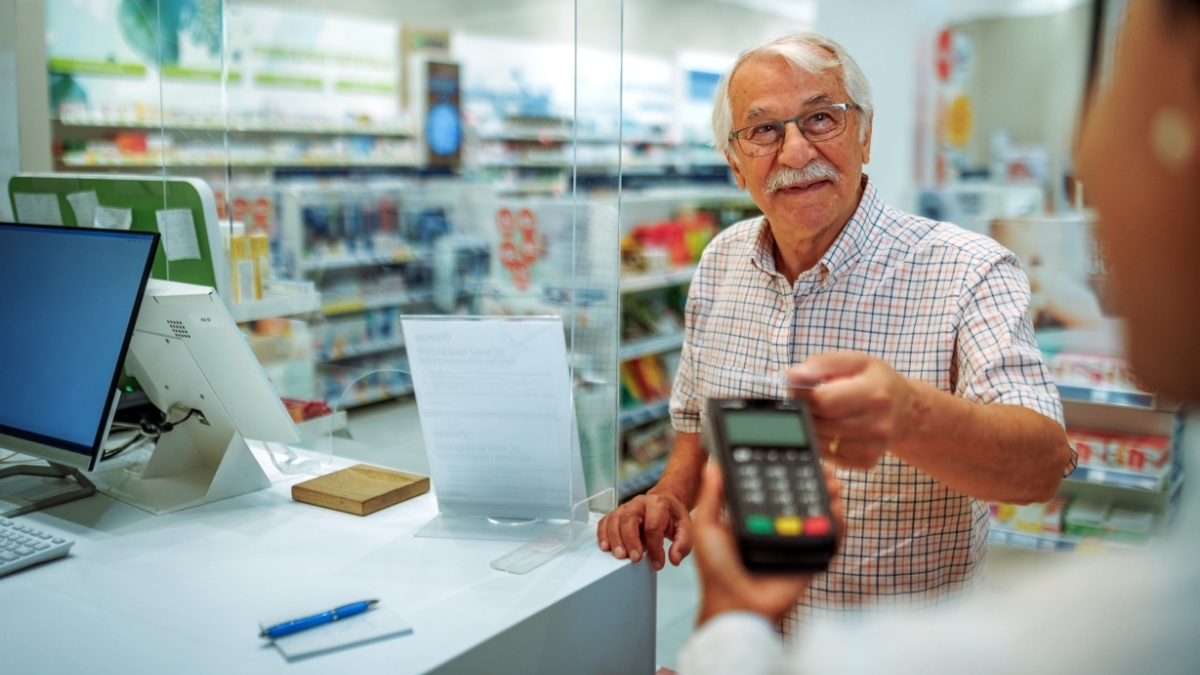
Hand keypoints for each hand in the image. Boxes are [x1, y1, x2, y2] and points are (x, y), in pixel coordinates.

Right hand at [597, 489, 692, 570]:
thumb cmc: (672, 516)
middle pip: (629, 519)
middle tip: (633, 558)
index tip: (657, 563)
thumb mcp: (686, 528)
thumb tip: (674, 559)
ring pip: (614, 519)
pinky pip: (605, 521)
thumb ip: (683, 544)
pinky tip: (605, 546)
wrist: (665, 501)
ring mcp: (626, 507)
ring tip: (618, 555)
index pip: (653, 526)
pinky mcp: (617, 513)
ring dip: (614, 539)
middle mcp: (639, 503)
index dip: (654, 547)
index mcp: (658, 504)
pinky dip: (603, 534)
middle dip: (630, 540)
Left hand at [692, 462, 844, 625]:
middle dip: (816, 479)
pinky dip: (837, 524)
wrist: (735, 603)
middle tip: (823, 468)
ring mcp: (795, 541)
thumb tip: (713, 464)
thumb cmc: (717, 570)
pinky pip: (829, 539)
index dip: (789, 470)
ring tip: (832, 484)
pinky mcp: (809, 557)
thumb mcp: (707, 526)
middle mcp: (778, 526)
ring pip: (819, 513)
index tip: (797, 454)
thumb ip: (712, 496)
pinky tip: (836, 510)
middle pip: (803, 496)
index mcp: (756, 516)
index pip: (776, 487)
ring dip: (829, 495)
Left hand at [788, 352, 914, 470]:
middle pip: (821, 424)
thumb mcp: (854, 362)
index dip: (802, 396)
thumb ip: (821, 365)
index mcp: (875, 393)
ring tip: (817, 414)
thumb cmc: (876, 381)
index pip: (825, 401)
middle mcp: (879, 423)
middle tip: (804, 402)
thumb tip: (791, 376)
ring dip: (810, 428)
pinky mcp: (867, 462)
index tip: (794, 389)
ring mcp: (874, 447)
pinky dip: (821, 444)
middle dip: (805, 412)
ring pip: (821, 442)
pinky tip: (828, 430)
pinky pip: (830, 457)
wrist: (906, 410)